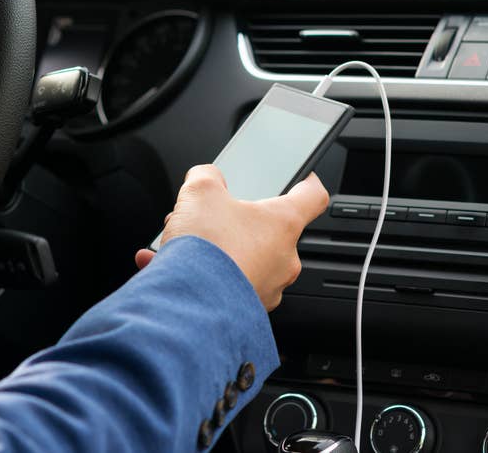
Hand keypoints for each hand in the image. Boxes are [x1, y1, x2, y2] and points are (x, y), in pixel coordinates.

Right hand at [135, 165, 328, 310]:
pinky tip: (175, 269)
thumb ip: (207, 176)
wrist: (190, 306)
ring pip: (245, 260)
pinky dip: (205, 276)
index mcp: (283, 223)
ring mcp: (266, 288)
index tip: (305, 180)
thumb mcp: (201, 192)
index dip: (307, 183)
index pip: (312, 197)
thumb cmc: (208, 252)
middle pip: (268, 232)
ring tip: (187, 245)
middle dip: (237, 222)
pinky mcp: (246, 310)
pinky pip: (227, 286)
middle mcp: (283, 259)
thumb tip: (205, 179)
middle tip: (212, 217)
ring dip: (219, 250)